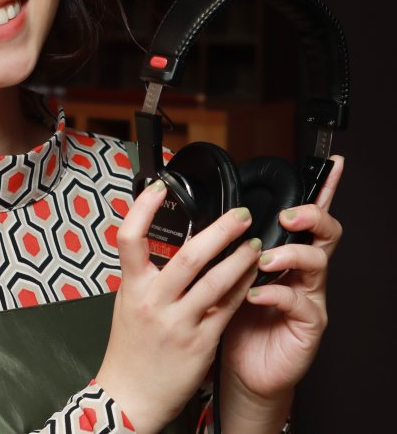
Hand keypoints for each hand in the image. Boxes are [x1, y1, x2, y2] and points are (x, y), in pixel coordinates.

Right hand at [96, 179, 261, 433]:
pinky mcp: (200, 342)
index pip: (129, 237)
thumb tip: (161, 243)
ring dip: (240, 258)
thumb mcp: (127, 304)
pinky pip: (227, 308)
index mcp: (131, 287)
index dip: (142, 207)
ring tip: (255, 243)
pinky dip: (243, 287)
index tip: (160, 186)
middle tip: (240, 214)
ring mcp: (178, 322)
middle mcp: (153, 301)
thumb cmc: (130, 348)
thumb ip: (144, 275)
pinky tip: (254, 274)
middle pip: (188, 256)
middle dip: (219, 231)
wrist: (130, 394)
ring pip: (216, 282)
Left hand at [219, 156, 344, 426]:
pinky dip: (276, 296)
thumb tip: (203, 217)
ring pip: (317, 263)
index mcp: (281, 255)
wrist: (240, 370)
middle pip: (324, 233)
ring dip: (290, 255)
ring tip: (263, 259)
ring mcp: (309, 297)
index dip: (322, 191)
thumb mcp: (222, 277)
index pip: (304, 217)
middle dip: (312, 216)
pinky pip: (299, 304)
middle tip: (288, 215)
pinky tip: (255, 296)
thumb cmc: (231, 322)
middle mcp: (300, 272)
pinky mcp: (307, 325)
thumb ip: (222, 250)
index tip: (332, 164)